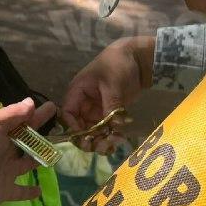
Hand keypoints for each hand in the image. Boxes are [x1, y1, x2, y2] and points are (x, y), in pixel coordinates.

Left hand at [0, 98, 56, 205]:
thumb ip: (12, 114)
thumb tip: (31, 102)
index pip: (21, 121)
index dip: (36, 115)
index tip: (52, 107)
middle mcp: (2, 151)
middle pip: (26, 141)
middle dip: (40, 135)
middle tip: (60, 129)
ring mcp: (4, 171)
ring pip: (26, 164)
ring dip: (38, 159)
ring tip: (55, 155)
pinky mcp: (4, 190)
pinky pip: (20, 191)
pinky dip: (29, 192)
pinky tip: (40, 190)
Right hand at [61, 36, 154, 152]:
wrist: (137, 59)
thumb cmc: (118, 64)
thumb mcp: (113, 84)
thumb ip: (111, 105)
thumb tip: (113, 126)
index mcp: (77, 92)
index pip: (68, 114)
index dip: (74, 128)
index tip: (87, 137)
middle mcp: (83, 104)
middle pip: (79, 127)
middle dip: (89, 139)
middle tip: (103, 146)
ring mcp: (95, 109)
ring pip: (92, 131)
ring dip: (101, 140)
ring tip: (114, 144)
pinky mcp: (107, 113)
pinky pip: (105, 129)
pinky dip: (110, 136)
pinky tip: (120, 139)